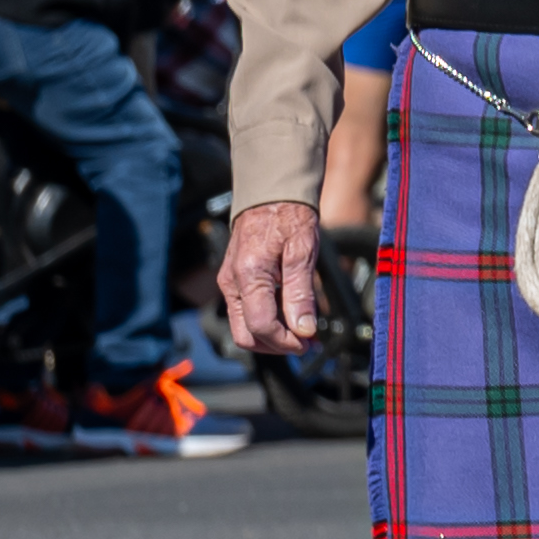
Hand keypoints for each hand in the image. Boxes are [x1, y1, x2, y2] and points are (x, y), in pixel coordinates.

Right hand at [221, 201, 333, 351]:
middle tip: (307, 343)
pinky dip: (267, 321)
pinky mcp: (233, 282)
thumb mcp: (303, 252)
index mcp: (248, 275)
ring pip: (244, 327)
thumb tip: (305, 330)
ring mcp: (229, 283)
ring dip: (272, 337)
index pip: (260, 326)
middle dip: (276, 346)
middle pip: (245, 335)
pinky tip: (292, 317)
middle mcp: (231, 283)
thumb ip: (301, 293)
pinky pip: (246, 312)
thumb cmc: (289, 217)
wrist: (270, 193)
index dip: (285, 342)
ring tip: (304, 332)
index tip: (309, 343)